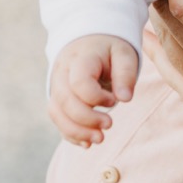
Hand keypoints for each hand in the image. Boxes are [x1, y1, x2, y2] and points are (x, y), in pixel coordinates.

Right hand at [47, 33, 139, 147]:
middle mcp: (62, 72)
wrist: (91, 40)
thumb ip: (125, 74)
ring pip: (56, 112)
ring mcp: (56, 85)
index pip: (79, 83)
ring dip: (76, 131)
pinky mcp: (57, 97)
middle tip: (109, 125)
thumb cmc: (110, 48)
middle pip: (64, 101)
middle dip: (86, 119)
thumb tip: (126, 99)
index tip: (114, 99)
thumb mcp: (124, 53)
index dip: (96, 97)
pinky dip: (69, 133)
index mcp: (80, 58)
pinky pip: (57, 118)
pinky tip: (86, 143)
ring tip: (99, 139)